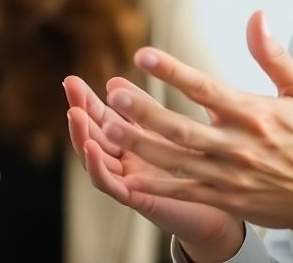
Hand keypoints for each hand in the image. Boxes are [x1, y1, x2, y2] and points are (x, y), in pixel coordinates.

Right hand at [63, 76, 244, 262]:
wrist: (222, 210)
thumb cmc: (195, 168)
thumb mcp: (166, 130)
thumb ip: (142, 108)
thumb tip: (112, 81)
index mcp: (130, 143)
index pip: (101, 118)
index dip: (86, 101)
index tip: (72, 80)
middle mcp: (124, 161)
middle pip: (93, 135)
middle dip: (79, 112)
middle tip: (70, 89)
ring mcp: (128, 181)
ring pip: (95, 159)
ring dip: (82, 137)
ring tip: (75, 114)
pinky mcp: (137, 199)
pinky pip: (111, 184)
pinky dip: (97, 167)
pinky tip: (91, 148)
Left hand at [103, 12, 292, 244]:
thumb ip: (274, 56)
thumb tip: (256, 17)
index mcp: (255, 114)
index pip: (206, 89)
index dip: (173, 72)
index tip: (143, 55)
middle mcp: (239, 146)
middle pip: (182, 128)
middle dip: (145, 112)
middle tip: (114, 96)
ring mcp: (231, 176)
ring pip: (177, 161)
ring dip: (141, 146)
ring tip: (108, 129)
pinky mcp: (228, 199)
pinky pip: (186, 192)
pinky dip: (157, 187)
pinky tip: (129, 177)